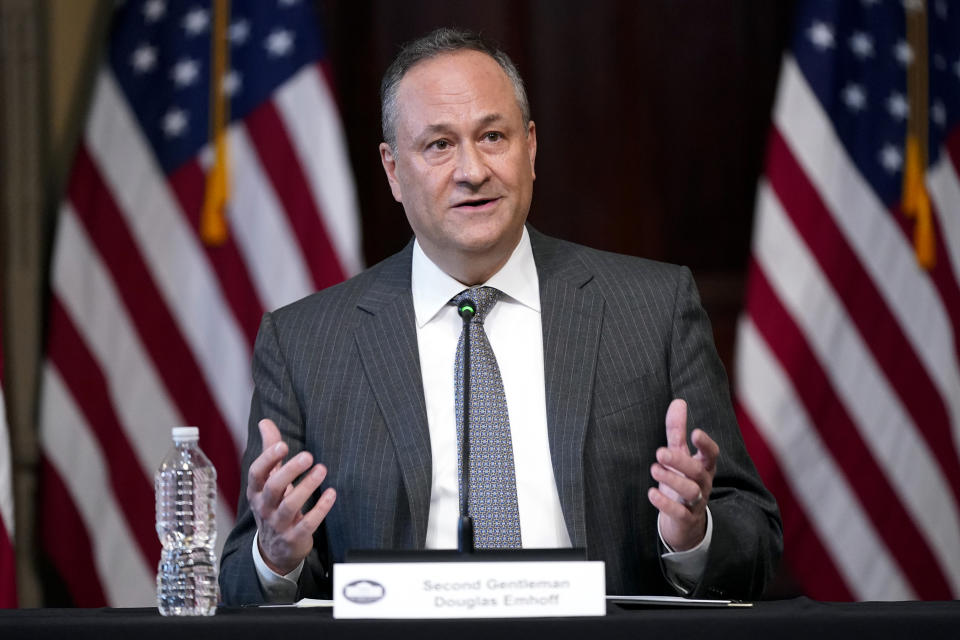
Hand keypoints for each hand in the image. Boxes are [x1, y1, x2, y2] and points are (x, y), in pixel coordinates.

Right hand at [247, 418, 335, 574]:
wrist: (275, 550)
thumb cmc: (273, 505)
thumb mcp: (268, 480)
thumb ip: (269, 451)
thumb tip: (264, 421)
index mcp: (256, 491)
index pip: (256, 473)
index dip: (267, 459)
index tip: (282, 445)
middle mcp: (264, 508)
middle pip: (273, 488)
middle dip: (290, 471)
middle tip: (308, 455)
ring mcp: (278, 525)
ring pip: (290, 505)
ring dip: (307, 487)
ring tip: (322, 469)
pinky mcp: (294, 538)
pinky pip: (307, 524)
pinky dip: (320, 509)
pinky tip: (332, 494)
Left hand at [647, 399, 718, 550]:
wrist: (685, 522)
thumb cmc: (682, 480)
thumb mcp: (680, 455)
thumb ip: (677, 431)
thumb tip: (678, 401)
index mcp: (704, 466)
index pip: (711, 454)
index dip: (706, 445)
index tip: (696, 433)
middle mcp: (703, 484)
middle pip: (697, 472)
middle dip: (680, 461)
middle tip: (659, 452)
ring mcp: (696, 503)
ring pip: (691, 492)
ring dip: (672, 480)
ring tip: (654, 469)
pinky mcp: (686, 519)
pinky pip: (680, 513)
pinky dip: (666, 504)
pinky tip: (652, 493)